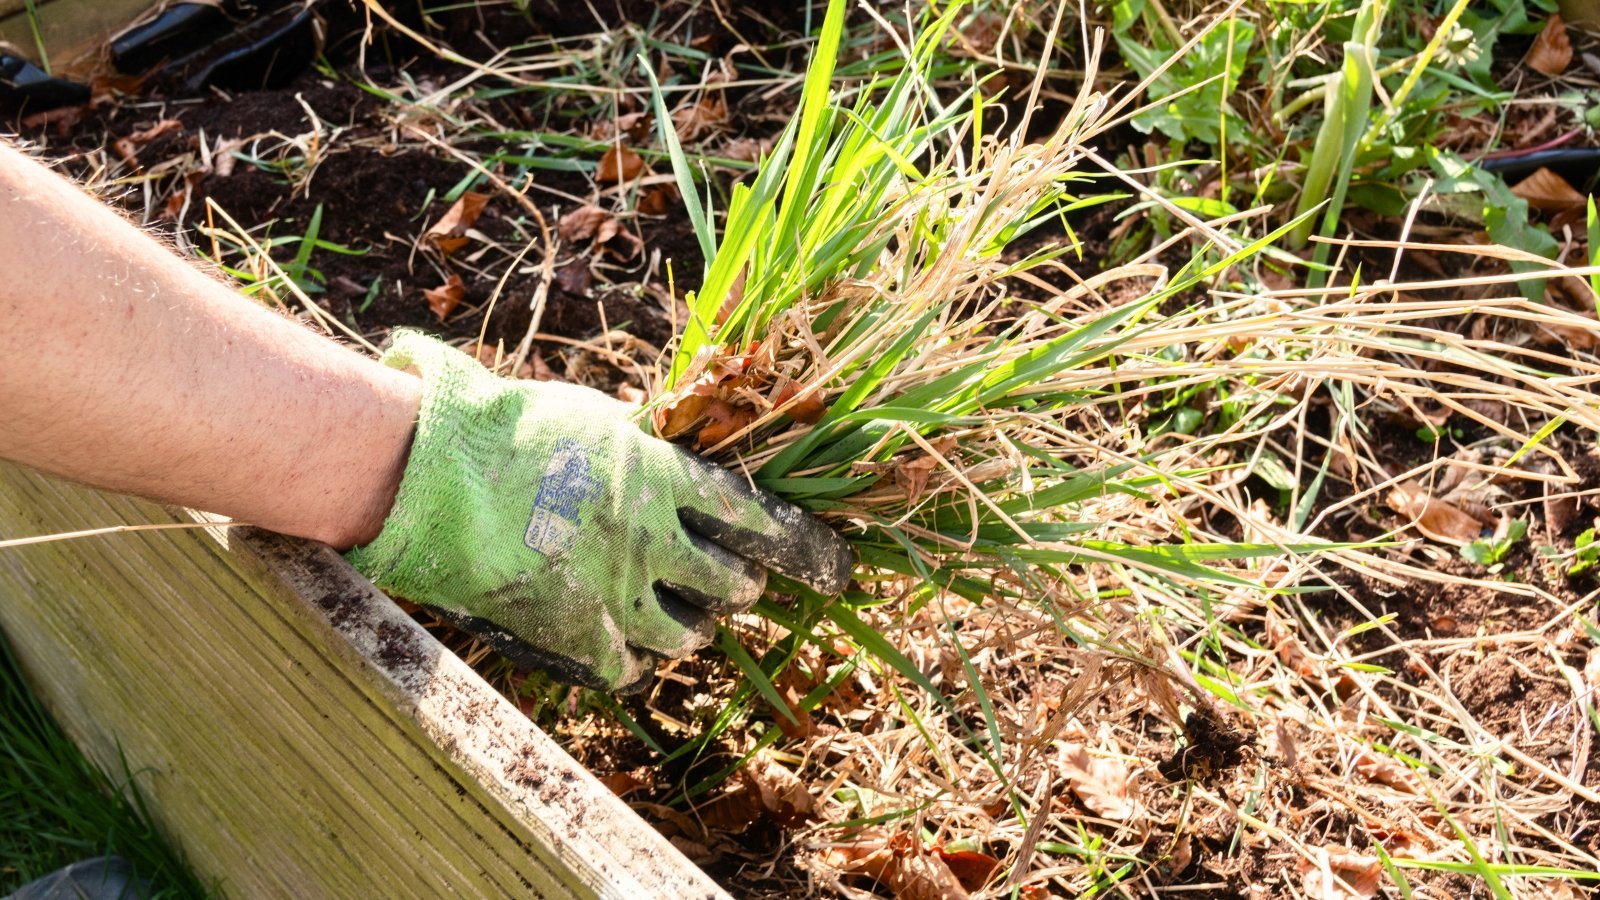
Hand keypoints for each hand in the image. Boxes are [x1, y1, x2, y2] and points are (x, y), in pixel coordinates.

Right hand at [345, 332, 852, 691]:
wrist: (438, 478)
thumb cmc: (498, 428)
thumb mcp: (579, 412)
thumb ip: (625, 433)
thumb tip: (645, 427)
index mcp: (659, 475)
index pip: (749, 514)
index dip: (794, 542)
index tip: (826, 561)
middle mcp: (652, 536)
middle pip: (726, 577)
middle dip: (741, 585)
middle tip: (743, 586)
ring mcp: (616, 588)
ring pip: (686, 629)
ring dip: (695, 628)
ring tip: (694, 626)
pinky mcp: (576, 630)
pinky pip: (627, 665)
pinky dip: (634, 663)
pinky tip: (631, 660)